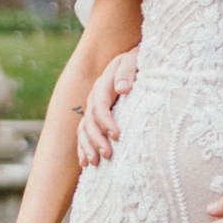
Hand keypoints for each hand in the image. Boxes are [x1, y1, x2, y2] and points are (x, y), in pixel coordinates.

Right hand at [78, 49, 138, 166]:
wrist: (136, 62)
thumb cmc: (139, 61)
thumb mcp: (135, 59)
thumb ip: (127, 71)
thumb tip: (121, 89)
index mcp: (103, 85)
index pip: (100, 106)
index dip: (106, 122)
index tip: (117, 135)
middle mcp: (95, 98)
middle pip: (89, 122)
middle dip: (97, 139)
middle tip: (108, 155)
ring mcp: (93, 109)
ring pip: (84, 130)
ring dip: (87, 147)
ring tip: (95, 162)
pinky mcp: (96, 118)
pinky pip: (84, 134)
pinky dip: (83, 148)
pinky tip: (85, 163)